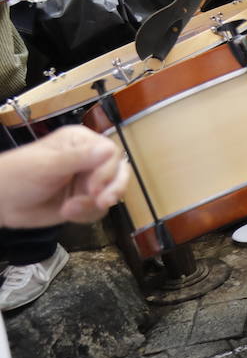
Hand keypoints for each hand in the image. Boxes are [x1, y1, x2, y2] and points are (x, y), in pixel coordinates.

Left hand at [0, 126, 129, 228]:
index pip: (111, 153)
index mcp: (81, 143)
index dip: (108, 171)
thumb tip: (109, 148)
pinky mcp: (83, 201)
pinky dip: (87, 214)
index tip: (95, 187)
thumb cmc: (17, 176)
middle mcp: (89, 160)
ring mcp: (87, 181)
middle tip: (101, 202)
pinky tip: (68, 213)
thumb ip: (78, 158)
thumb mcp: (47, 166)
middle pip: (119, 172)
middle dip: (112, 189)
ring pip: (112, 192)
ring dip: (95, 205)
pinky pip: (99, 209)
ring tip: (71, 210)